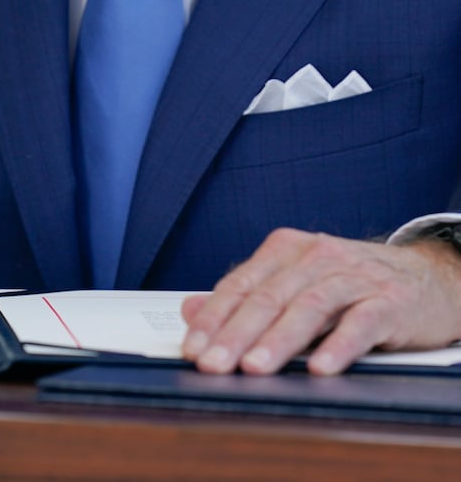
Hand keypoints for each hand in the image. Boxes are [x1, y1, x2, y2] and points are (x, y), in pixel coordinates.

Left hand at [181, 227, 460, 374]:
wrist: (427, 276)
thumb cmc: (351, 283)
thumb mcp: (295, 283)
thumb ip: (246, 297)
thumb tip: (190, 310)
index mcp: (286, 249)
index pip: (240, 284)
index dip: (213, 317)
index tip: (192, 348)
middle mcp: (316, 256)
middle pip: (268, 297)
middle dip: (236, 334)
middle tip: (213, 365)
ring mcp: (354, 276)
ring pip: (308, 307)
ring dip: (278, 341)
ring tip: (255, 368)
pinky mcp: (390, 300)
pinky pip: (361, 322)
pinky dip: (339, 345)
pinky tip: (320, 368)